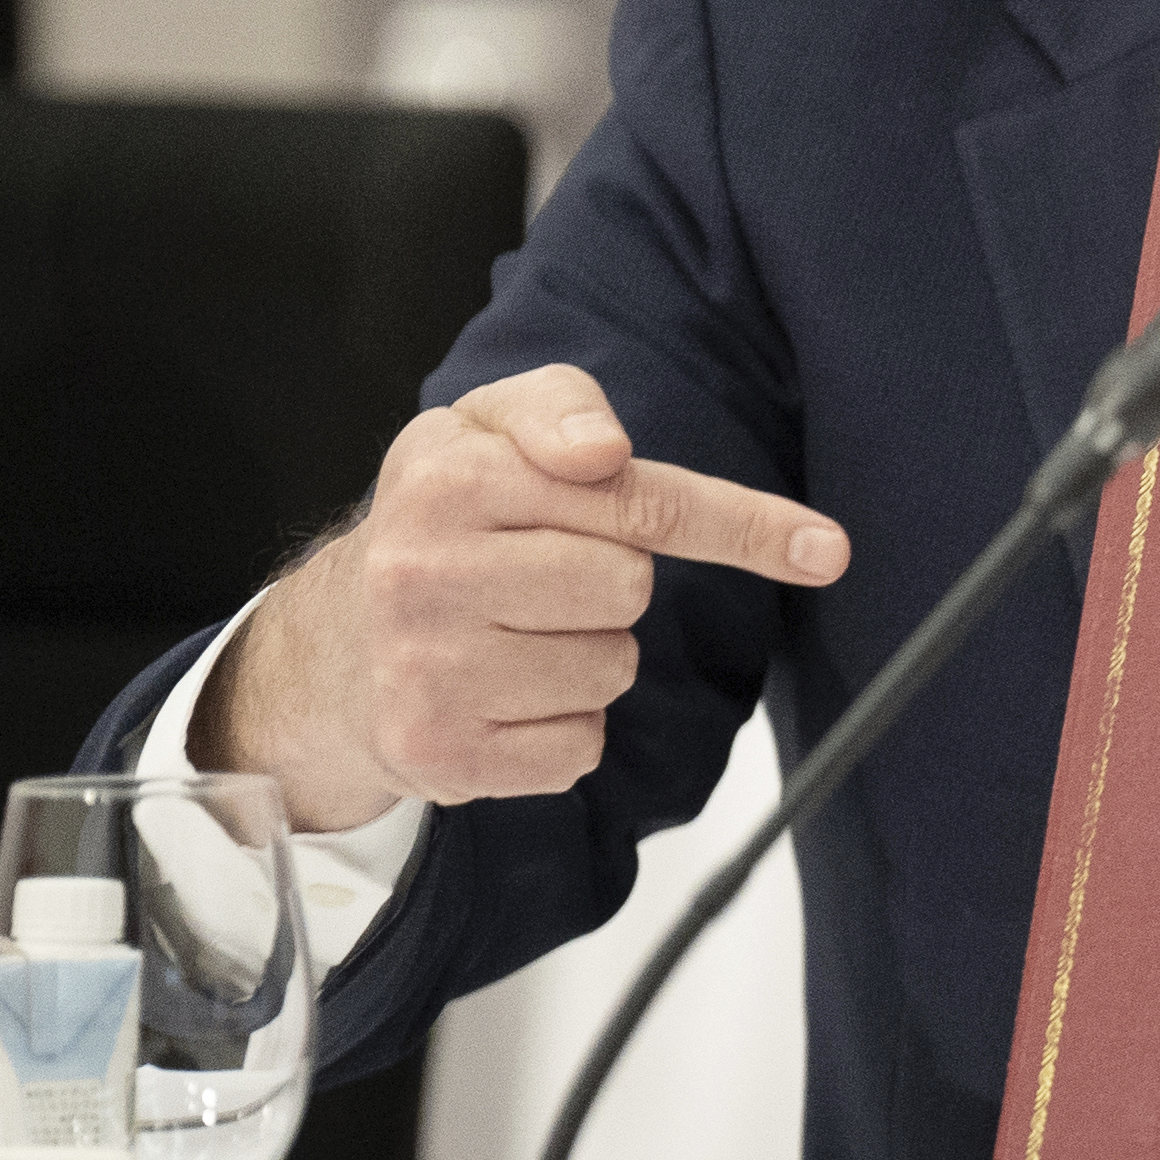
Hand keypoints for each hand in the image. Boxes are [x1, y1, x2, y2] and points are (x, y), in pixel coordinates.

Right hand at [194, 364, 849, 832]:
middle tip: (541, 579)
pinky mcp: (439, 752)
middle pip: (631, 589)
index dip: (742, 526)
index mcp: (449, 478)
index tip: (824, 550)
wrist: (335, 645)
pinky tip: (501, 696)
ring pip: (611, 670)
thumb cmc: (441, 523)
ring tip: (514, 636)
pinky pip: (580, 746)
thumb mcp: (484, 426)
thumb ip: (559, 406)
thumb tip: (605, 449)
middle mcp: (424, 572)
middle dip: (610, 585)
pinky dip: (561, 729)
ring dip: (586, 659)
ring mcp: (426, 669)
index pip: (638, 500)